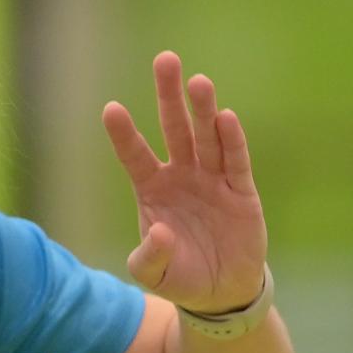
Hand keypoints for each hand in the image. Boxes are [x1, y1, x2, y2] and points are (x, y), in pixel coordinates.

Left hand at [101, 51, 268, 314]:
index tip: (111, 109)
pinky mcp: (241, 191)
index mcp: (152, 190)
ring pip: (206, 137)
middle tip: (165, 60)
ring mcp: (212, 180)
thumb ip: (148, 256)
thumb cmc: (178, 277)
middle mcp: (181, 176)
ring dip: (203, 110)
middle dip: (169, 96)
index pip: (135, 156)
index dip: (124, 134)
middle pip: (174, 129)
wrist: (219, 293)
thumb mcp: (152, 273)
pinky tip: (225, 117)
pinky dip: (231, 141)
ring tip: (197, 81)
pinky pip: (235, 162)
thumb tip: (160, 231)